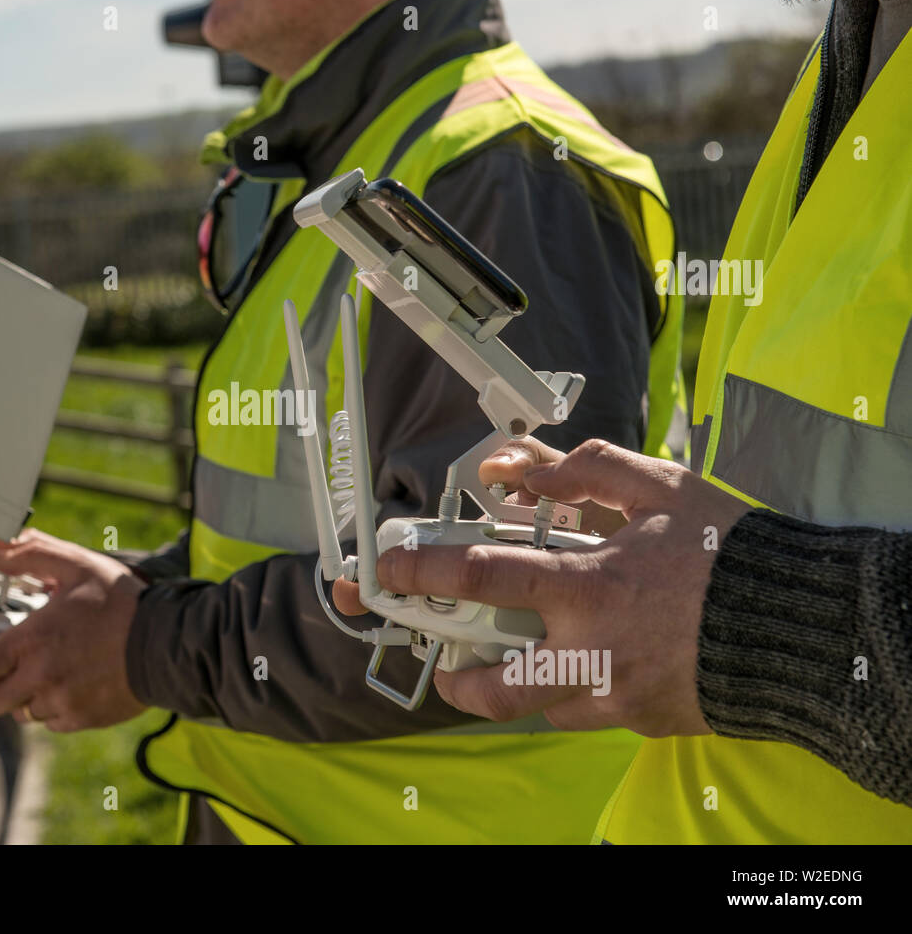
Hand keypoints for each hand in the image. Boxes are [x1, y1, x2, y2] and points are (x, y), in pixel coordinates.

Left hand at [0, 528, 146, 730]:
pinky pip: (53, 721)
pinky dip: (53, 707)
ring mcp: (62, 702)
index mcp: (32, 640)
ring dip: (24, 697)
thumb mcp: (77, 566)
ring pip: (23, 712)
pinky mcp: (83, 719)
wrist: (169, 643)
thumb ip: (34, 554)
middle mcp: (41, 677)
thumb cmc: (123, 604)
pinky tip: (70, 683)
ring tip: (44, 673)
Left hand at [335, 440, 749, 736]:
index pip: (480, 576)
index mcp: (588, 586)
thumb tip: (520, 470)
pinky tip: (578, 662)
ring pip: (533, 710)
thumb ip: (583, 471)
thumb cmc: (727, 552)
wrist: (800, 628)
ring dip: (506, 688)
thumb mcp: (658, 486)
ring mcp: (615, 697)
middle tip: (443, 655)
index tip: (392, 570)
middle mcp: (592, 653)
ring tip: (504, 662)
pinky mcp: (638, 722)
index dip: (423, 570)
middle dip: (452, 674)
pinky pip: (582, 714)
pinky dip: (566, 690)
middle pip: (491, 685)